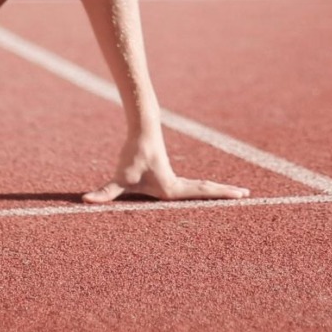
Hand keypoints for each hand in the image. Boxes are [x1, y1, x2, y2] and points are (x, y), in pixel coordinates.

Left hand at [82, 131, 249, 203]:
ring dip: (217, 191)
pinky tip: (208, 192)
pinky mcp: (170, 174)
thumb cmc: (131, 155)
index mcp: (171, 188)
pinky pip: (193, 184)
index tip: (240, 194)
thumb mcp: (118, 179)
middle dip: (225, 194)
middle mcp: (177, 184)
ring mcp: (175, 179)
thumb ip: (104, 193)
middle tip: (246, 194)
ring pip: (201, 187)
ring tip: (236, 193)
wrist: (140, 130)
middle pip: (206, 190)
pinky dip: (205, 188)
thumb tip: (85, 201)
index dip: (221, 195)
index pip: (201, 193)